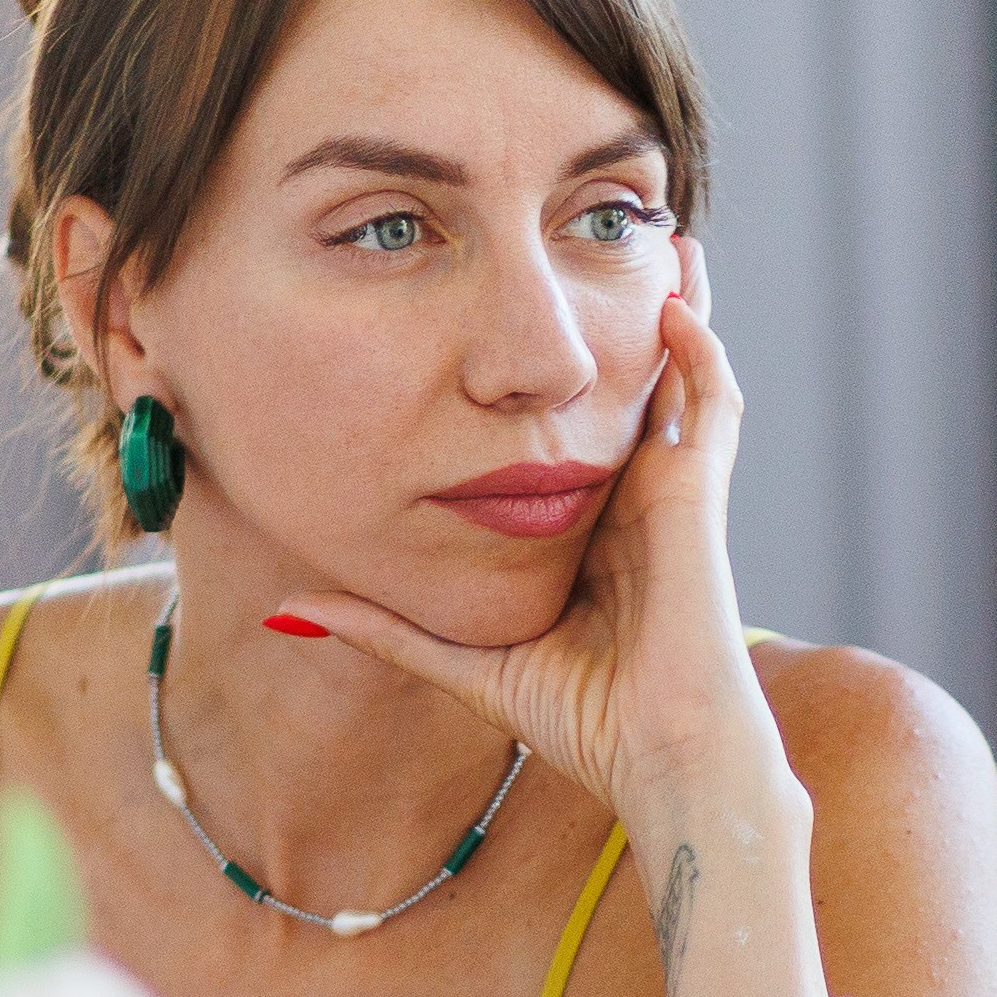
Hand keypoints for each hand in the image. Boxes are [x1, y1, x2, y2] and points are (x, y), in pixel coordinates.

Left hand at [276, 240, 786, 826]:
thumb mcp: (463, 662)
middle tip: (585, 239)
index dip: (549, 373)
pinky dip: (696, 349)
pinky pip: (709, 406)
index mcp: (592, 528)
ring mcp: (672, 495)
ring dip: (671, 304)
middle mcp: (634, 500)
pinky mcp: (698, 499)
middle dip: (613, 313)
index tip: (497, 316)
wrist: (662, 765)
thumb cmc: (586, 727)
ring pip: (681, 375)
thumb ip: (384, 629)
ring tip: (649, 231)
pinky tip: (669, 298)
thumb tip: (288, 609)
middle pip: (628, 380)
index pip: (572, 427)